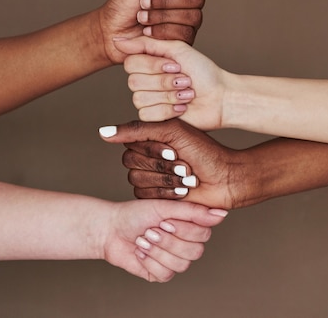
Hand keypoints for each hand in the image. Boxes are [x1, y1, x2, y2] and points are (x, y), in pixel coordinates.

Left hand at [97, 0, 213, 63]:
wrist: (111, 30)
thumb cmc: (126, 3)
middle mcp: (190, 4)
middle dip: (165, 0)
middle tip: (143, 2)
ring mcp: (189, 24)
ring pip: (191, 16)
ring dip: (160, 15)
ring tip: (142, 18)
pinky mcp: (184, 42)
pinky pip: (184, 33)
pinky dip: (161, 31)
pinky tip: (147, 32)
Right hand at [99, 119, 240, 209]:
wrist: (225, 178)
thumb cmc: (204, 151)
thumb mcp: (172, 132)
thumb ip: (137, 130)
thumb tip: (103, 132)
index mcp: (149, 138)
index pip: (130, 143)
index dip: (152, 149)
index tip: (175, 149)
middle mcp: (146, 157)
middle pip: (131, 162)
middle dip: (161, 165)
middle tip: (184, 165)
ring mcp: (150, 177)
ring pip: (137, 180)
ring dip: (166, 179)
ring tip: (187, 178)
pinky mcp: (154, 198)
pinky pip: (144, 196)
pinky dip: (166, 193)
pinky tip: (184, 191)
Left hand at [103, 198, 226, 281]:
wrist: (110, 229)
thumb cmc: (136, 214)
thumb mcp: (165, 208)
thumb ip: (193, 212)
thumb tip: (222, 214)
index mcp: (189, 225)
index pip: (204, 235)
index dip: (184, 230)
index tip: (165, 220)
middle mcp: (185, 243)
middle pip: (195, 252)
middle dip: (168, 241)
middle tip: (151, 230)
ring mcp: (174, 259)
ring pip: (182, 265)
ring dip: (158, 251)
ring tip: (144, 239)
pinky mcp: (161, 273)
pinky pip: (166, 274)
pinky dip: (150, 261)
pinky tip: (140, 252)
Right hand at [113, 36, 227, 129]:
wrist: (220, 98)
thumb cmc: (203, 72)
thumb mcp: (176, 50)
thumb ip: (146, 44)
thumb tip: (117, 39)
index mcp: (148, 63)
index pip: (130, 63)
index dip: (152, 66)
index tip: (176, 65)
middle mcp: (145, 81)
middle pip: (134, 82)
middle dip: (164, 82)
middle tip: (185, 80)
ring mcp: (148, 100)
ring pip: (140, 99)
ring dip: (169, 95)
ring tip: (187, 94)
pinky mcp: (153, 119)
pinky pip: (147, 114)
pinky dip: (168, 110)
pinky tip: (182, 107)